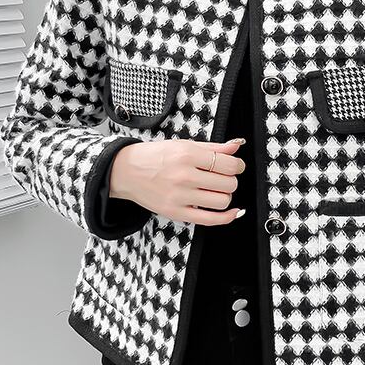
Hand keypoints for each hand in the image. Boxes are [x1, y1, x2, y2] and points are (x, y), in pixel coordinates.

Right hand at [109, 137, 246, 225]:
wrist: (127, 171)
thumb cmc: (155, 157)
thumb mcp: (184, 145)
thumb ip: (213, 147)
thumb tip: (237, 145)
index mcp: (187, 155)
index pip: (228, 164)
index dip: (237, 165)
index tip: (235, 166)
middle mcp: (184, 176)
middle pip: (228, 184)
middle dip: (231, 180)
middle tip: (222, 177)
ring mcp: (180, 197)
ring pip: (222, 201)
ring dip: (225, 196)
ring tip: (216, 190)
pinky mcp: (176, 213)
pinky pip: (210, 220)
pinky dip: (226, 217)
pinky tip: (233, 212)